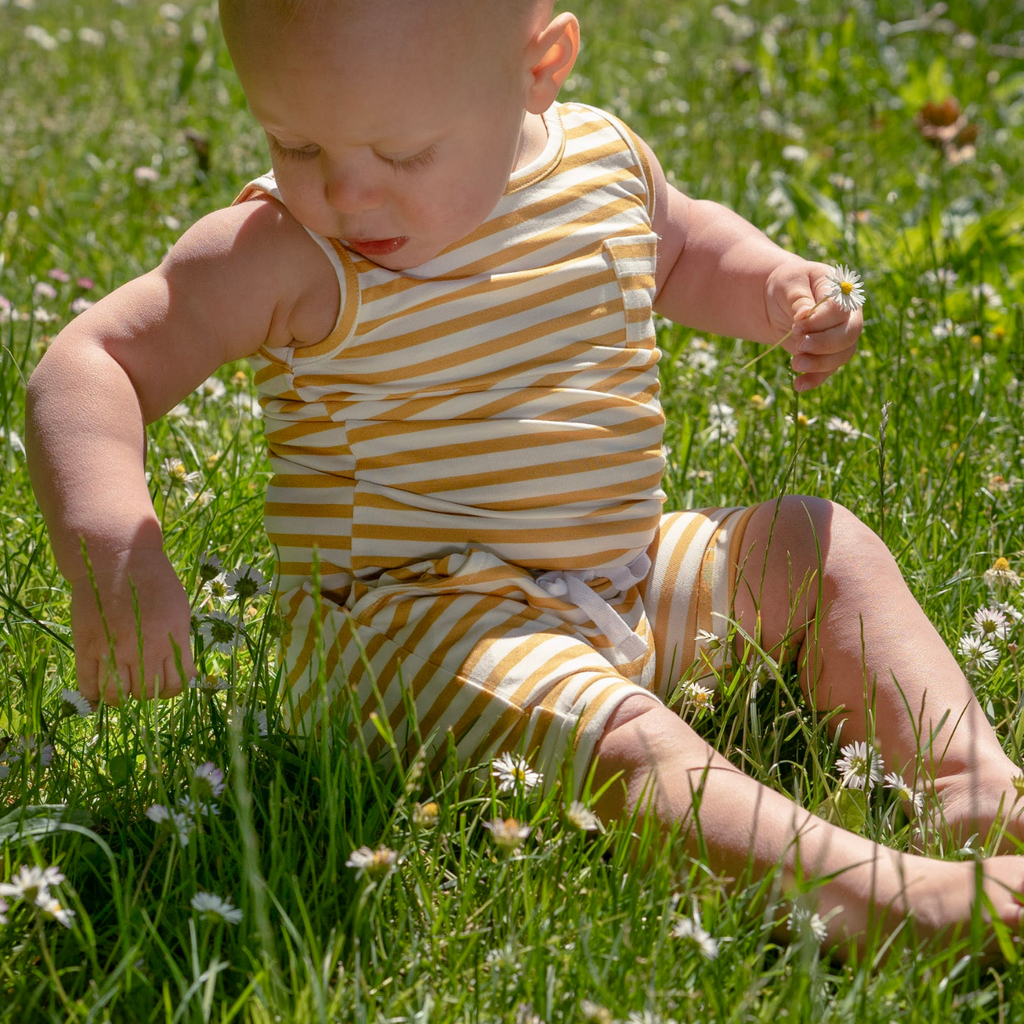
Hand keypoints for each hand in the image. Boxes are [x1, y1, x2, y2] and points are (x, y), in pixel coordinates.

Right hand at [70, 548, 194, 704]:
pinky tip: (98, 695)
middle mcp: (143, 648)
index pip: (177, 684)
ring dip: (122, 695)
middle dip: (148, 691)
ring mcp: (112, 648)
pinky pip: (88, 684)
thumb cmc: (154, 580)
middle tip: (144, 680)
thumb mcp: (179, 609)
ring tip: (123, 684)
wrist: (118, 557)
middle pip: (147, 693)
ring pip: (118, 695)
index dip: (173, 687)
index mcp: (171, 638)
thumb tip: (180, 670)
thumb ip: (178, 641)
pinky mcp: (87, 645)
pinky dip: (93, 695)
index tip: (168, 681)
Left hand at [764, 261, 863, 390]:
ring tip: (794, 365)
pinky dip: (815, 379)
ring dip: (819, 364)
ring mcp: (841, 336)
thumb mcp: (790, 284)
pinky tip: (798, 385)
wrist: (779, 302)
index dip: (820, 321)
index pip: (840, 310)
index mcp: (841, 292)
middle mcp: (848, 316)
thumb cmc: (787, 287)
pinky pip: (828, 370)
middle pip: (849, 334)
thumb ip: (799, 299)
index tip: (796, 325)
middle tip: (799, 345)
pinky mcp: (828, 354)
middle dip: (824, 344)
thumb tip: (803, 315)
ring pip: (842, 355)